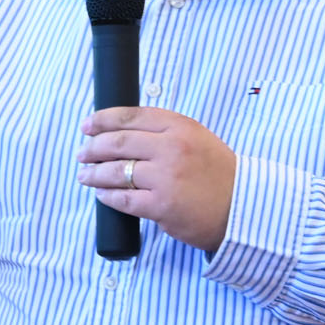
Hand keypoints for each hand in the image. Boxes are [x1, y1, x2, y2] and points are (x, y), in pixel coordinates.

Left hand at [76, 106, 236, 253]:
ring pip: (115, 171)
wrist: (242, 207)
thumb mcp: (196, 138)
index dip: (102, 120)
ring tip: (85, 175)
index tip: (87, 126)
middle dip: (92, 148)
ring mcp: (166, 177)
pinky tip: (101, 194)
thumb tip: (123, 130)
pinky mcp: (161, 206)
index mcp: (179, 126)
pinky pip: (123, 199)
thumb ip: (165, 131)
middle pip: (117, 143)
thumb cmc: (217, 173)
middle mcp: (171, 148)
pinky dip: (107, 196)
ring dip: (94, 173)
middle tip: (82, 153)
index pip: (130, 116)